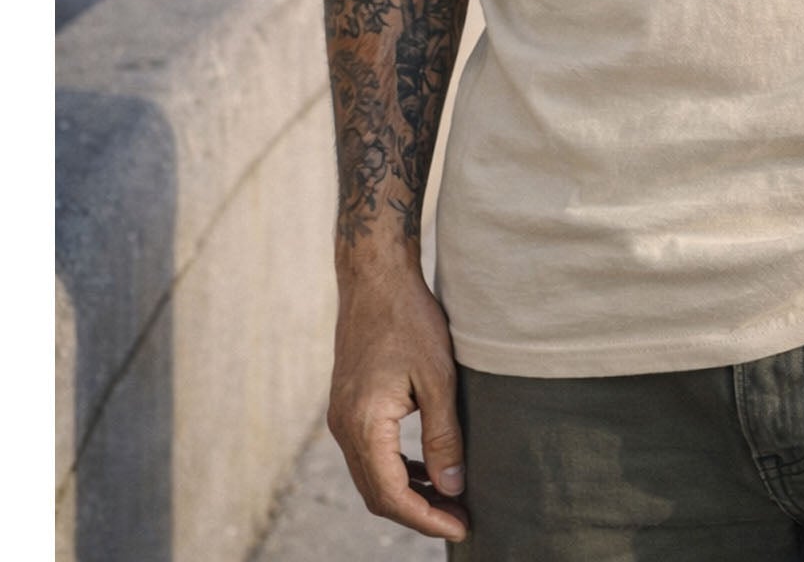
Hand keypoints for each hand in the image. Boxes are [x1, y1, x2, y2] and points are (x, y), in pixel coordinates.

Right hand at [327, 261, 471, 542]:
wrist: (375, 276)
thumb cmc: (409, 319)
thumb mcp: (438, 377)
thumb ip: (443, 436)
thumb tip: (452, 488)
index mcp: (363, 425)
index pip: (392, 496)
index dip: (427, 519)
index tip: (462, 527)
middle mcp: (344, 428)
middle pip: (378, 494)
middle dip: (419, 513)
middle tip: (461, 519)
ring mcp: (341, 418)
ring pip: (372, 477)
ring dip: (408, 494)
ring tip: (450, 500)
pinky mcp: (347, 406)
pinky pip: (369, 454)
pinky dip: (397, 470)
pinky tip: (426, 469)